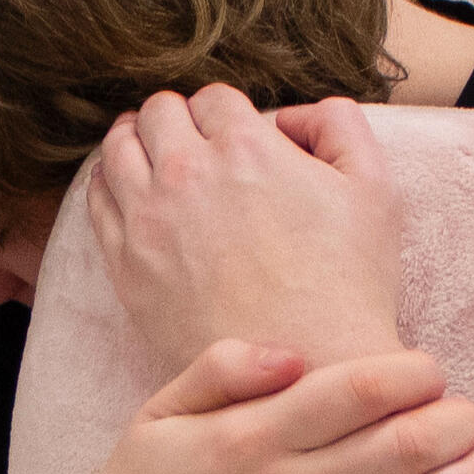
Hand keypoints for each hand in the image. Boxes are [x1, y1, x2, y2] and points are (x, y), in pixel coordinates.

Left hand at [86, 88, 405, 380]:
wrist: (305, 375)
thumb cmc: (346, 288)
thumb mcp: (375, 190)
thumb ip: (339, 125)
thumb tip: (291, 115)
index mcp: (245, 146)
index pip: (213, 98)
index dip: (224, 115)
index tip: (231, 138)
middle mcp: (187, 175)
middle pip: (157, 112)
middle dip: (176, 121)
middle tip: (189, 144)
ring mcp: (149, 222)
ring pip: (117, 149)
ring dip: (134, 143)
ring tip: (151, 157)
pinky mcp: (127, 267)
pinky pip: (98, 203)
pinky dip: (108, 186)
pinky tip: (127, 195)